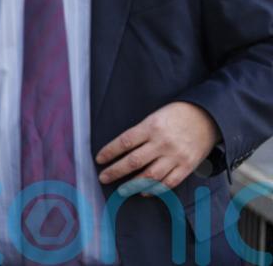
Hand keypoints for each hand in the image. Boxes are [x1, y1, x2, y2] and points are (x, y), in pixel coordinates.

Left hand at [95, 101, 220, 194]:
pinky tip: (144, 191)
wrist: (207, 117)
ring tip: (121, 189)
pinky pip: (169, 182)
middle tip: (103, 178)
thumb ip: (140, 133)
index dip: (109, 152)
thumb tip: (120, 150)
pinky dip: (155, 189)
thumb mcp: (155, 117)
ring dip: (133, 185)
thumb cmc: (176, 115)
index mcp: (151, 127)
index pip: (124, 142)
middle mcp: (162, 143)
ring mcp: (176, 156)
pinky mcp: (187, 166)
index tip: (99, 160)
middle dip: (115, 171)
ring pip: (150, 175)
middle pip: (133, 161)